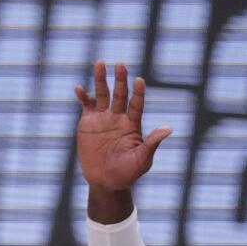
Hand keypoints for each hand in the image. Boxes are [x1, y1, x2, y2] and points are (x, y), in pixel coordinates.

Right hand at [74, 61, 171, 191]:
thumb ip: (152, 143)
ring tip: (99, 63)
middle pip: (120, 94)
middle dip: (120, 79)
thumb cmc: (127, 173)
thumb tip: (168, 128)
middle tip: (120, 65)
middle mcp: (118, 117)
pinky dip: (82, 96)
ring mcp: (103, 118)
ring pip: (102, 94)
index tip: (139, 80)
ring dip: (100, 79)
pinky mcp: (88, 122)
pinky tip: (79, 89)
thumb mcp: (143, 160)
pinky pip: (86, 105)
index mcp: (133, 124)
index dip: (138, 93)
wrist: (105, 181)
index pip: (136, 104)